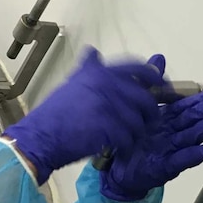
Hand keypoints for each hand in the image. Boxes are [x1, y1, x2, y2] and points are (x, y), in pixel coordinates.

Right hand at [3, 47, 165, 184]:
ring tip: (132, 139)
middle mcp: (105, 84)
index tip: (162, 87)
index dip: (155, 78)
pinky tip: (123, 150)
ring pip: (139, 120)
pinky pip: (130, 137)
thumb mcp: (71, 83)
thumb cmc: (53, 114)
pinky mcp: (108, 126)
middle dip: (152, 111)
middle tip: (152, 121)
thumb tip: (93, 52)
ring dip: (138, 132)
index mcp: (98, 72)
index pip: (138, 69)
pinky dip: (128, 146)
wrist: (39, 137)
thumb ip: (88, 69)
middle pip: (144, 97)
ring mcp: (108, 105)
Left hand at [99, 55, 202, 200]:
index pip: (184, 107)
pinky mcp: (163, 167)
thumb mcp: (136, 108)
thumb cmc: (131, 140)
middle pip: (189, 122)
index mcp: (165, 120)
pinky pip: (180, 160)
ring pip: (188, 139)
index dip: (199, 100)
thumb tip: (159, 57)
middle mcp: (170, 135)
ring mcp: (169, 151)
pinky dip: (194, 155)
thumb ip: (149, 84)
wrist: (116, 170)